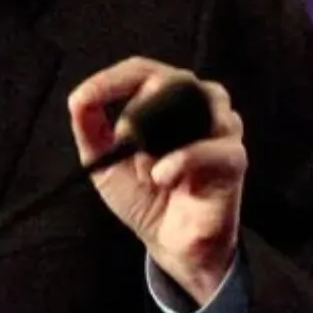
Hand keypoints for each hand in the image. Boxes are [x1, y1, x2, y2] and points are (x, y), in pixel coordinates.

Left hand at [66, 57, 245, 304]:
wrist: (169, 242)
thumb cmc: (144, 195)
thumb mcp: (104, 161)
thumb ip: (90, 128)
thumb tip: (78, 98)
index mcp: (170, 98)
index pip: (143, 70)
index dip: (112, 80)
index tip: (84, 99)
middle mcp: (202, 104)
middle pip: (173, 79)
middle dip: (140, 111)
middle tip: (124, 144)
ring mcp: (223, 129)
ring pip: (199, 103)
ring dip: (162, 136)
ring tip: (146, 169)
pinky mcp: (234, 159)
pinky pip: (215, 147)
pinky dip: (184, 159)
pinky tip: (162, 176)